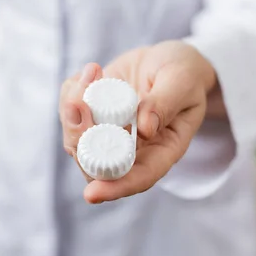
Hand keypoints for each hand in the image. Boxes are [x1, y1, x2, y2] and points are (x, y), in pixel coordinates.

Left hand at [60, 41, 215, 203]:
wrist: (167, 60)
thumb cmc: (185, 74)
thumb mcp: (184, 82)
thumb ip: (166, 103)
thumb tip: (144, 130)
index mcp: (162, 149)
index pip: (138, 178)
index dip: (115, 188)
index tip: (92, 194)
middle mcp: (130, 148)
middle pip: (96, 163)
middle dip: (80, 137)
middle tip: (79, 103)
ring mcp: (108, 131)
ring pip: (77, 138)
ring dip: (73, 109)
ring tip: (92, 74)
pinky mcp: (92, 112)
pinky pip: (71, 111)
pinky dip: (73, 91)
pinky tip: (93, 71)